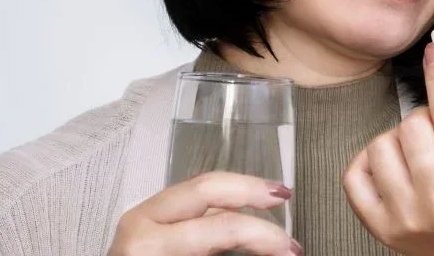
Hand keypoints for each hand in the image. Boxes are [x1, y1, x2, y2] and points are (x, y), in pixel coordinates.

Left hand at [108, 171, 300, 255]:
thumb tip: (276, 253)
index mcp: (149, 245)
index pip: (222, 227)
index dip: (264, 236)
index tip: (291, 250)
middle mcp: (141, 223)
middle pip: (208, 188)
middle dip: (252, 191)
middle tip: (285, 199)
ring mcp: (141, 217)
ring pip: (199, 185)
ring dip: (240, 188)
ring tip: (272, 196)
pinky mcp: (146, 220)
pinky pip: (191, 199)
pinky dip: (222, 198)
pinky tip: (243, 203)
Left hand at [343, 42, 433, 255]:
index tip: (433, 51)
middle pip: (413, 125)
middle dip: (425, 120)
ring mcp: (406, 218)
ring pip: (381, 143)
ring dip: (398, 141)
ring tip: (418, 157)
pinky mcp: (380, 229)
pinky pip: (353, 174)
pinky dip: (368, 161)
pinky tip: (391, 167)